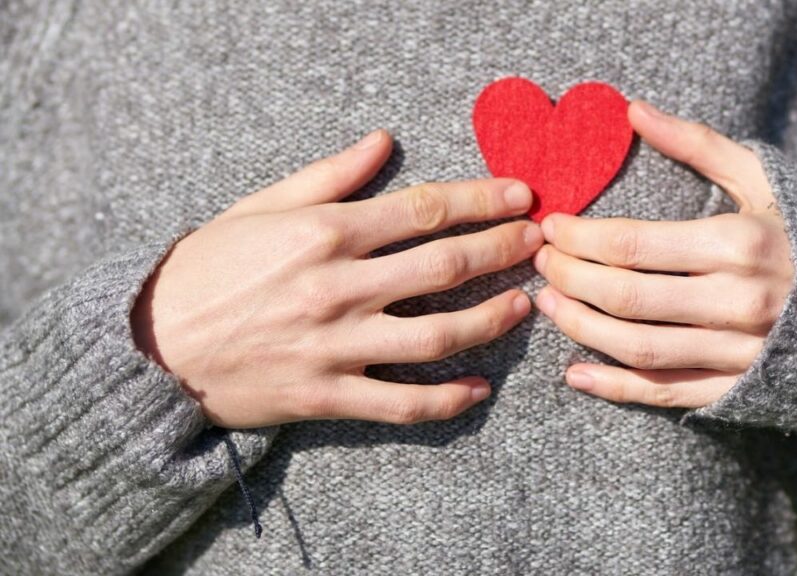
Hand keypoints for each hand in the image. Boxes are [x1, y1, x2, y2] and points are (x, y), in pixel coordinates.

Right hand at [131, 130, 542, 427]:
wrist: (150, 347)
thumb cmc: (206, 269)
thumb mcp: (260, 207)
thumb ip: (328, 176)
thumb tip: (383, 141)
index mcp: (324, 232)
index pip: (424, 209)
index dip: (481, 200)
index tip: (520, 195)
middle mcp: (337, 286)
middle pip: (443, 265)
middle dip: (502, 250)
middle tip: (539, 242)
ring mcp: (336, 345)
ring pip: (436, 334)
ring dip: (490, 318)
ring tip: (523, 304)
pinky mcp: (327, 395)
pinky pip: (402, 403)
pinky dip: (447, 399)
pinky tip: (479, 389)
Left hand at [533, 101, 793, 408]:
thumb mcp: (761, 179)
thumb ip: (696, 144)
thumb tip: (633, 110)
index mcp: (740, 243)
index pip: (631, 244)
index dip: (579, 237)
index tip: (551, 226)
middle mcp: (738, 302)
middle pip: (624, 296)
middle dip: (569, 277)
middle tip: (540, 262)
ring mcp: (738, 353)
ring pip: (636, 347)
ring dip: (580, 327)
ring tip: (548, 305)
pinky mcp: (737, 390)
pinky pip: (663, 394)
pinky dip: (614, 387)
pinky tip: (575, 373)